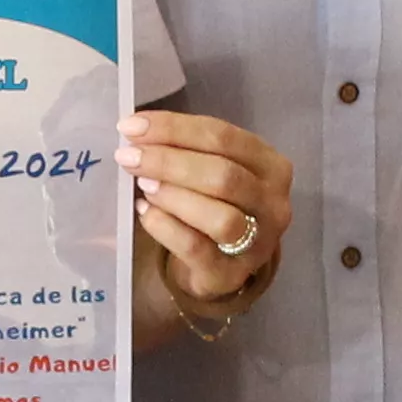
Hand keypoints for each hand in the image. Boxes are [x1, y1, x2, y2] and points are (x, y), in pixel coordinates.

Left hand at [125, 108, 291, 313]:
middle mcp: (272, 203)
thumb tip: (138, 132)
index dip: (175, 128)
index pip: (223, 136)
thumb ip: (187, 149)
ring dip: (173, 196)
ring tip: (143, 186)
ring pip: (219, 216)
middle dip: (169, 161)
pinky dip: (165, 226)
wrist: (223, 264)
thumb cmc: (216, 203)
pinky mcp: (230, 274)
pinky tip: (145, 212)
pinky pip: (195, 247)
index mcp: (270, 165)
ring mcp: (258, 243)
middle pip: (223, 175)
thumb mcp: (213, 168)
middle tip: (129, 157)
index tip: (132, 127)